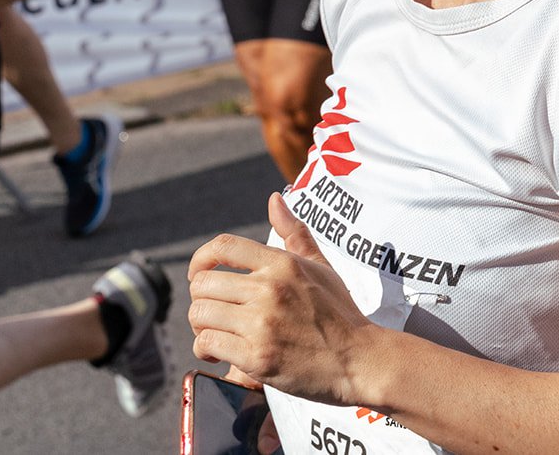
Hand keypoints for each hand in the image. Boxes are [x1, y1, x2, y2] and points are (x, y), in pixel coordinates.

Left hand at [188, 193, 375, 406]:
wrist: (358, 359)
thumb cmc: (340, 313)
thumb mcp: (322, 266)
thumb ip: (295, 233)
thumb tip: (275, 198)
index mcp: (283, 264)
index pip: (224, 246)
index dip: (201, 259)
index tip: (200, 273)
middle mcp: (269, 289)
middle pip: (204, 284)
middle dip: (202, 299)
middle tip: (215, 311)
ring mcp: (262, 323)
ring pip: (200, 314)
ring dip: (202, 326)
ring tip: (217, 332)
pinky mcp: (256, 357)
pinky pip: (207, 345)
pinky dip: (206, 351)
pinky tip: (220, 354)